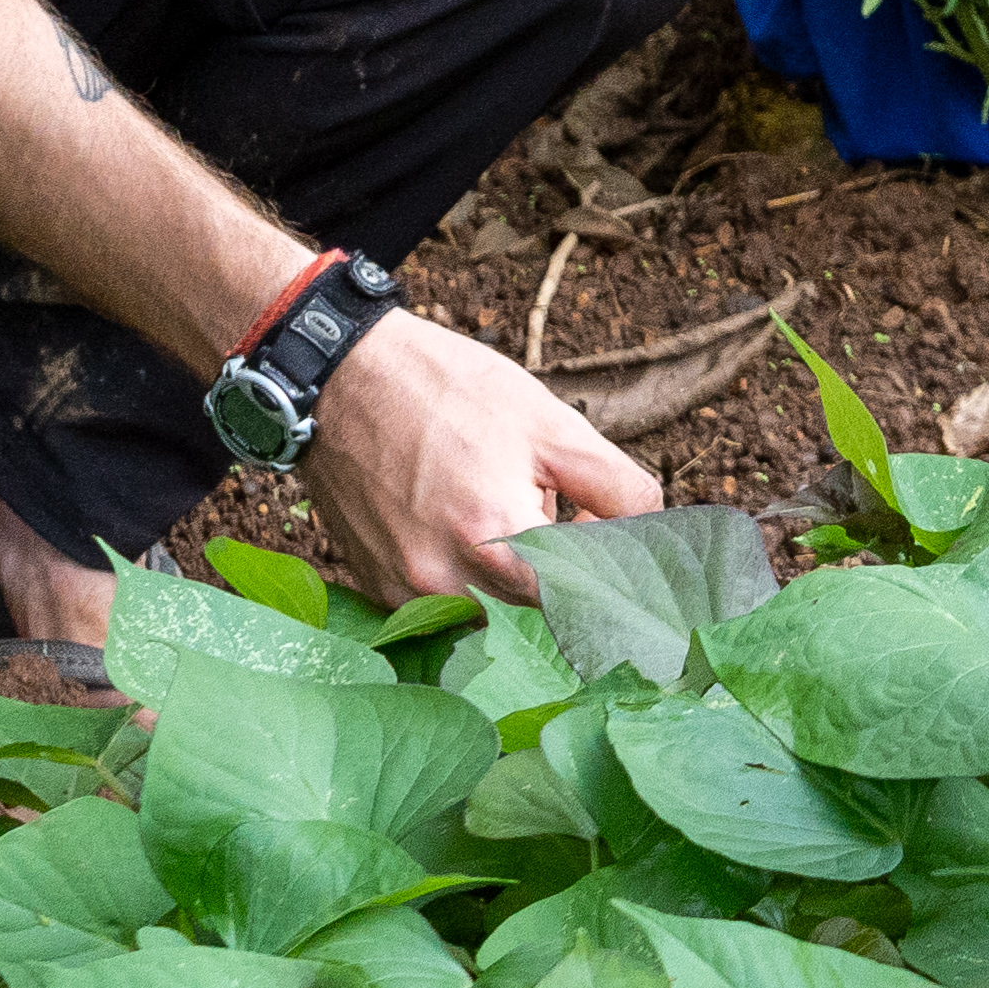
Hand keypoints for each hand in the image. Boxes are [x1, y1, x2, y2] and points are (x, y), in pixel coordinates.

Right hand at [301, 309, 663, 600]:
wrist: (341, 376)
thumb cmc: (449, 390)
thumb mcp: (550, 423)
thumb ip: (615, 489)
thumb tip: (646, 537)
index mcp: (496, 542)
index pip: (583, 601)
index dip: (606, 572)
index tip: (612, 543)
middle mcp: (445, 583)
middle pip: (538, 609)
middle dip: (560, 567)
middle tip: (553, 506)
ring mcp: (405, 592)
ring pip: (492, 612)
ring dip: (511, 576)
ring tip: (495, 507)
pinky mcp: (378, 589)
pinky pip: (445, 604)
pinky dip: (467, 575)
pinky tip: (456, 518)